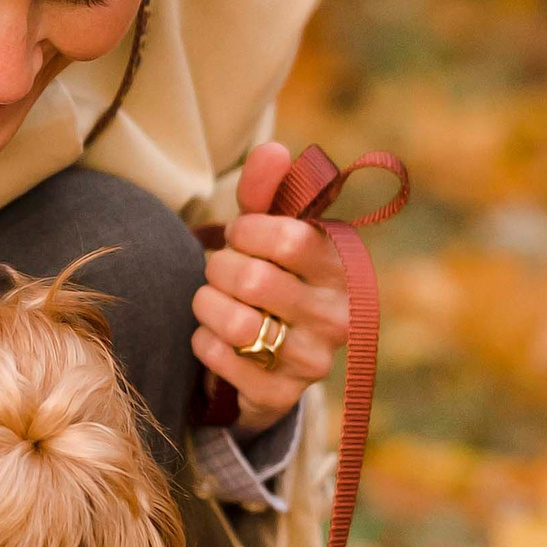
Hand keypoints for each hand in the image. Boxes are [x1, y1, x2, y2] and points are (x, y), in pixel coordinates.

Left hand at [190, 140, 349, 426]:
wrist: (272, 356)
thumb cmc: (270, 275)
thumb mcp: (269, 231)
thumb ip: (267, 190)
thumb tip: (274, 149)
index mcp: (343, 268)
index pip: (290, 238)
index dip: (248, 232)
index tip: (239, 235)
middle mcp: (339, 317)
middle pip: (254, 280)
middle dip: (219, 270)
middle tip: (220, 272)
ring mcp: (313, 361)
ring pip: (236, 322)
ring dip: (206, 306)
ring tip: (212, 302)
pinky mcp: (280, 396)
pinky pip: (220, 359)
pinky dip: (203, 342)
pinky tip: (213, 337)